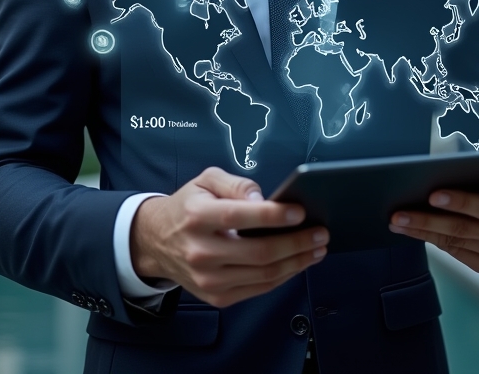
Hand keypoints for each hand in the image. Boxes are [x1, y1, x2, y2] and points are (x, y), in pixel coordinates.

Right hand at [130, 166, 328, 307]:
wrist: (157, 242)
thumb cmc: (188, 206)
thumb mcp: (206, 180)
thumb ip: (235, 183)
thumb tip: (262, 198)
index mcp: (197, 217)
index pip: (239, 217)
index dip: (273, 215)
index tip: (300, 211)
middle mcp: (201, 252)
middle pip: (258, 253)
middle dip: (296, 243)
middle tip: (321, 233)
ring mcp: (208, 280)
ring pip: (263, 276)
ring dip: (296, 263)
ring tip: (317, 249)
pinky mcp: (216, 297)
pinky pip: (258, 289)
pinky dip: (282, 276)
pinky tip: (297, 263)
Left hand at [388, 159, 478, 272]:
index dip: (463, 202)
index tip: (435, 193)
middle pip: (464, 226)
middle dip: (429, 216)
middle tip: (400, 208)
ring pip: (455, 240)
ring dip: (422, 229)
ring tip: (395, 218)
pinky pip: (454, 251)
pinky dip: (430, 239)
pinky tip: (410, 229)